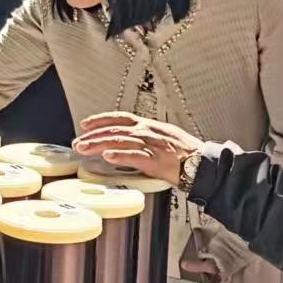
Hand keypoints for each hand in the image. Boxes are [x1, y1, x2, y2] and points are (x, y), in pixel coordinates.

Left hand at [72, 112, 200, 186]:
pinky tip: (107, 156)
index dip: (101, 119)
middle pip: (115, 130)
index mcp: (149, 126)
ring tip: (84, 148)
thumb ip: (145, 137)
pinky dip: (120, 155)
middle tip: (78, 141)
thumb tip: (126, 140)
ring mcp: (153, 146)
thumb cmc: (185, 153)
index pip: (120, 118)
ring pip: (121, 141)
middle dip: (94, 135)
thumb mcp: (163, 137)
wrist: (204, 163)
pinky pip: (136, 156)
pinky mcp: (158, 161)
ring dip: (99, 144)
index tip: (85, 124)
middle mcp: (148, 132)